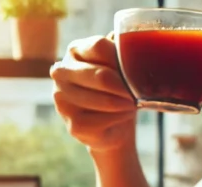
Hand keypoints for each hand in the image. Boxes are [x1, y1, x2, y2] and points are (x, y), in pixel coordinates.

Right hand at [50, 35, 137, 152]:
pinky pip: (105, 119)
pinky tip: (125, 114)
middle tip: (139, 91)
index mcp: (75, 50)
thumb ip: (123, 53)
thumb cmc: (116, 88)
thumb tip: (133, 49)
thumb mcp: (119, 65)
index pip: (99, 46)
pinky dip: (121, 117)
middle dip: (125, 86)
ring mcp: (63, 99)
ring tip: (133, 103)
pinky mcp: (72, 124)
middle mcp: (62, 73)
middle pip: (101, 75)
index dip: (122, 58)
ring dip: (126, 103)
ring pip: (105, 100)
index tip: (137, 67)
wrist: (111, 125)